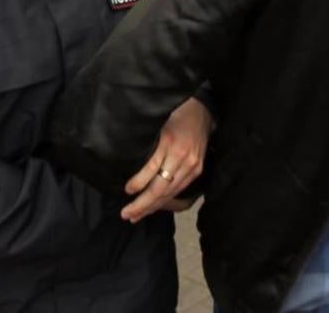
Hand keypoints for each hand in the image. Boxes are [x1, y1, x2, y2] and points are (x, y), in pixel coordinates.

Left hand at [121, 97, 212, 222]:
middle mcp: (183, 157)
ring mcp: (192, 166)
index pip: (152, 168)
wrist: (203, 113)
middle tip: (126, 214)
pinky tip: (153, 207)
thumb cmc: (176, 115)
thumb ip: (146, 142)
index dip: (139, 182)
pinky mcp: (197, 171)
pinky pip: (178, 190)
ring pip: (169, 193)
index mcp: (170, 142)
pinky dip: (164, 201)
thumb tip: (125, 161)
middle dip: (142, 203)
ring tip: (135, 216)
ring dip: (152, 207)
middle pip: (161, 187)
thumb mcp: (157, 124)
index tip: (126, 190)